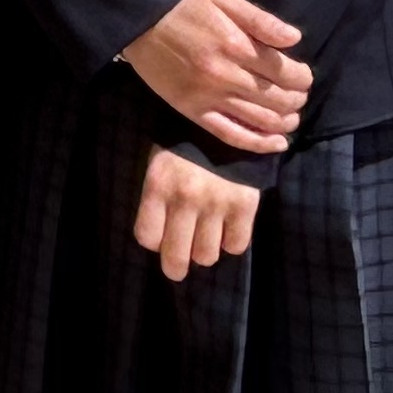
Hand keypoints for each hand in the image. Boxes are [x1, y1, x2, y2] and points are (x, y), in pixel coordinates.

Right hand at [125, 0, 311, 152]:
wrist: (138, 19)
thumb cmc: (184, 6)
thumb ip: (259, 19)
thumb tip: (294, 39)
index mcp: (235, 46)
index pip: (284, 71)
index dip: (302, 76)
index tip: (302, 74)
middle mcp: (225, 76)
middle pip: (277, 99)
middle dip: (297, 99)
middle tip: (299, 94)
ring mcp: (208, 98)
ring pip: (261, 120)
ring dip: (285, 121)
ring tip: (291, 116)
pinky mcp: (194, 112)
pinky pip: (231, 135)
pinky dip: (259, 143)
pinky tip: (277, 143)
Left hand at [134, 146, 261, 278]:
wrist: (226, 124)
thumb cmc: (184, 148)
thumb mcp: (159, 165)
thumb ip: (156, 199)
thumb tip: (158, 241)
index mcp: (158, 185)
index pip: (147, 236)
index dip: (153, 242)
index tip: (159, 238)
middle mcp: (186, 197)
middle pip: (176, 256)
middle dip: (175, 267)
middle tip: (177, 267)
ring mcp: (217, 203)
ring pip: (206, 256)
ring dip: (204, 251)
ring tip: (204, 236)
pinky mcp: (244, 205)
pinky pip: (236, 246)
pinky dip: (231, 242)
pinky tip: (226, 228)